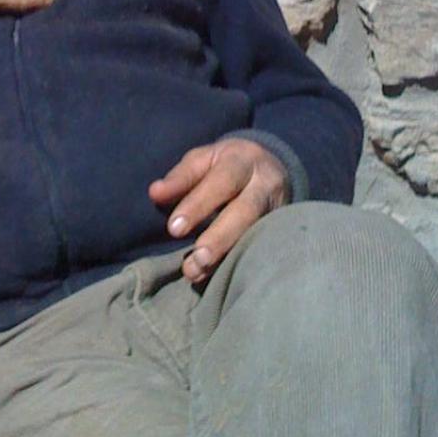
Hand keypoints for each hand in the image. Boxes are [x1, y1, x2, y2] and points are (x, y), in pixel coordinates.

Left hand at [149, 138, 288, 284]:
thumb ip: (182, 177)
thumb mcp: (205, 160)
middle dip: (219, 236)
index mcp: (242, 160)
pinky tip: (214, 276)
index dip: (198, 204)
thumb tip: (155, 193)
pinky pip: (262, 248)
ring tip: (198, 271)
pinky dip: (238, 263)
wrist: (272, 167)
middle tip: (195, 259)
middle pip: (246, 210)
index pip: (221, 181)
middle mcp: (265, 184)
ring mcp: (278, 210)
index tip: (174, 228)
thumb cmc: (227, 165)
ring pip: (257, 233)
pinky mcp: (282, 230)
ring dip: (227, 254)